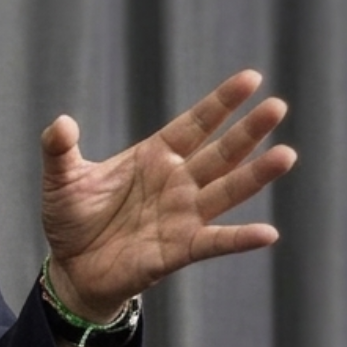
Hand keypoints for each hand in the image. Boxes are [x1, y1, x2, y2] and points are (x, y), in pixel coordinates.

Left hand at [39, 69, 295, 321]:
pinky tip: (268, 233)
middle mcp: (177, 181)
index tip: (251, 78)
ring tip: (286, 155)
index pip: (195, 124)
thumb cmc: (71, 218)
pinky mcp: (180, 250)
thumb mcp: (61, 178)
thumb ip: (59, 148)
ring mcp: (183, 215)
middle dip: (249, 130)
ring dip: (256, 175)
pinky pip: (215, 242)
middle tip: (278, 106)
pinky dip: (240, 239)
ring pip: (227, 190)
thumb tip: (61, 123)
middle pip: (221, 152)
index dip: (222, 103)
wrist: (71, 268)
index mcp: (155, 156)